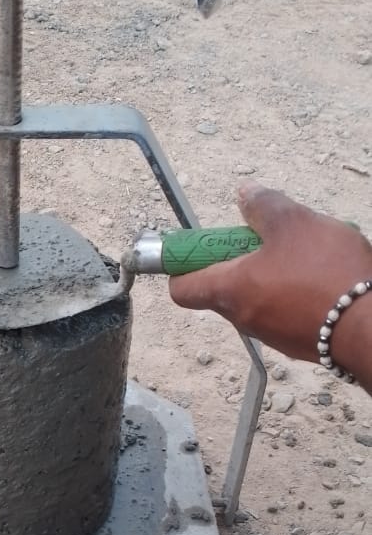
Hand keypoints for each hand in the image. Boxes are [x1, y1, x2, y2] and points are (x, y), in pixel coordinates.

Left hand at [169, 183, 371, 388]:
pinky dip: (292, 292)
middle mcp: (242, 318)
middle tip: (269, 239)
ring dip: (270, 273)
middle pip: (221, 288)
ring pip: (255, 296)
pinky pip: (282, 310)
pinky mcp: (296, 341)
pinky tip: (321, 277)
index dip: (183, 266)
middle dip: (238, 260)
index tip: (201, 247)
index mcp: (229, 290)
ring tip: (305, 255)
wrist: (369, 325)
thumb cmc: (326, 273)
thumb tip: (245, 194)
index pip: (181, 289)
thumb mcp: (293, 222)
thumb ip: (263, 206)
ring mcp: (270, 333)